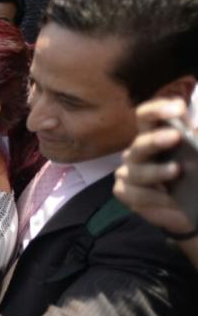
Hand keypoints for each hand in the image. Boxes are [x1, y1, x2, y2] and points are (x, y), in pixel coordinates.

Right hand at [114, 97, 195, 235]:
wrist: (186, 205)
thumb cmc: (192, 174)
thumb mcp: (197, 155)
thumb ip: (195, 141)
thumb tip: (195, 131)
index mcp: (155, 134)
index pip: (147, 116)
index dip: (157, 110)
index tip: (176, 109)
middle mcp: (139, 151)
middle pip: (140, 143)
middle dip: (156, 140)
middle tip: (175, 137)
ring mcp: (129, 172)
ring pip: (136, 171)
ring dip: (156, 171)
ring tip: (176, 171)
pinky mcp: (125, 191)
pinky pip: (133, 193)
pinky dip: (152, 196)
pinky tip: (169, 198)